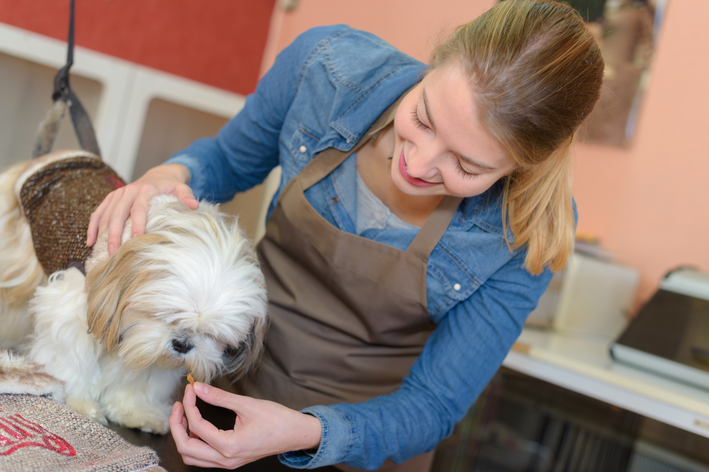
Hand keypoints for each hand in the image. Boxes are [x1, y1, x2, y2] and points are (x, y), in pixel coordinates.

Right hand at [86, 164, 197, 254]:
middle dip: (115, 233)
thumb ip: (187, 196)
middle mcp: (128, 191)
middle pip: (118, 213)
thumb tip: (193, 206)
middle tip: (114, 252)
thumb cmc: (171, 186)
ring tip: (103, 252)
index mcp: (145, 189)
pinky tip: (90, 242)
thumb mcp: (182, 188)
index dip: (137, 224)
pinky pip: (98, 213)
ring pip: (106, 214)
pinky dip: (93, 227)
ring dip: (102, 233)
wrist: (159, 175)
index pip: (139, 208)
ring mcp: (117, 194)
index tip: (137, 240)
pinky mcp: (111, 198)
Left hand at [170, 383, 321, 468]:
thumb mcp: (247, 404)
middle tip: (180, 404)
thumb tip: (198, 388)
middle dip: (177, 425)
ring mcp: (227, 463)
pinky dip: (194, 443)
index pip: (197, 427)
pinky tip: (197, 426)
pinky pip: (202, 458)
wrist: (295, 434)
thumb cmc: (277, 420)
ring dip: (183, 436)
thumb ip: (220, 397)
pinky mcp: (230, 461)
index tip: (191, 389)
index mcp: (229, 446)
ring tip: (185, 415)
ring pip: (191, 457)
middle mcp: (225, 460)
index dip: (190, 405)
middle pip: (186, 448)